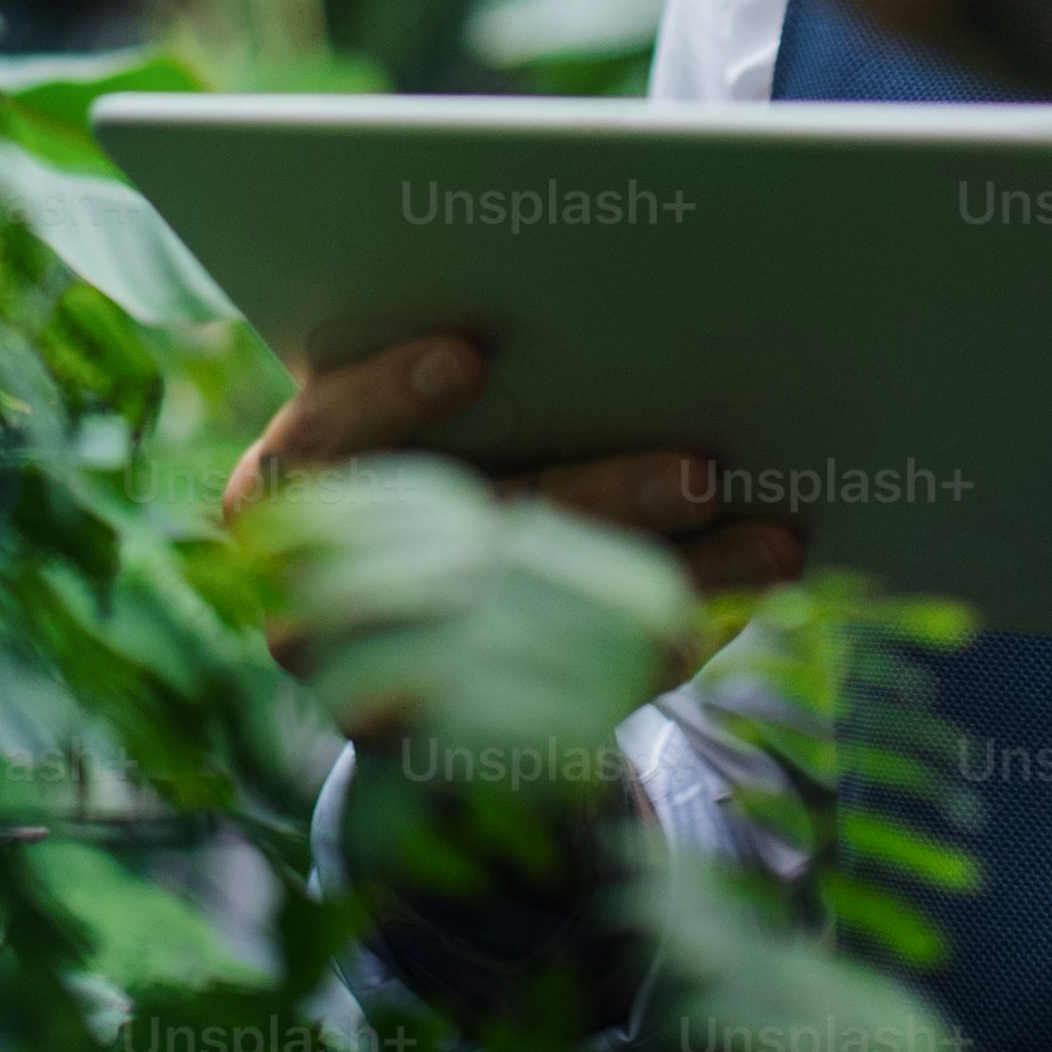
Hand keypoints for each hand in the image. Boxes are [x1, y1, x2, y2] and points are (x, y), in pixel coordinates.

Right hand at [221, 333, 805, 728]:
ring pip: (540, 628)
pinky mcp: (457, 749)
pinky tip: (747, 603)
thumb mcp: (412, 431)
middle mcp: (314, 603)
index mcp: (282, 504)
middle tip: (700, 468)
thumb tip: (605, 302)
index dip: (384, 399)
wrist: (417, 662)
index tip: (466, 355)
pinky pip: (580, 700)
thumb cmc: (424, 478)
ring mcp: (376, 691)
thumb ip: (469, 384)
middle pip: (460, 543)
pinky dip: (671, 644)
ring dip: (666, 578)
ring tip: (770, 540)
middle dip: (595, 500)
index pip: (314, 448)